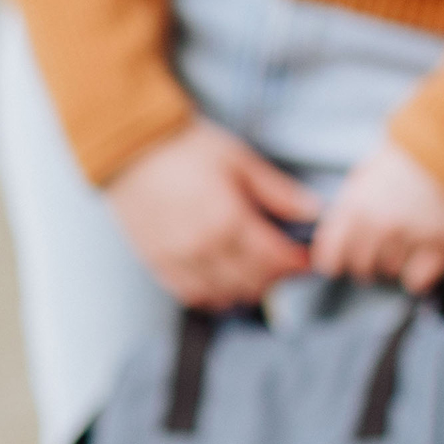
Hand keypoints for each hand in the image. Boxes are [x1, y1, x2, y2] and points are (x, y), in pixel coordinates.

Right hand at [105, 117, 320, 309]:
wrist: (130, 148)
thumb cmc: (186, 148)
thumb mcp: (239, 160)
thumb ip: (277, 191)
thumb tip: (314, 212)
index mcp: (229, 220)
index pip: (274, 259)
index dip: (296, 264)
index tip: (306, 258)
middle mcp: (203, 247)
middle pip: (252, 283)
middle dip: (275, 278)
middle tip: (283, 265)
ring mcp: (178, 259)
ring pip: (222, 295)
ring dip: (245, 290)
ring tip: (254, 275)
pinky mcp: (157, 262)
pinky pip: (191, 295)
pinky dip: (212, 296)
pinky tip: (222, 283)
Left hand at [310, 141, 443, 294]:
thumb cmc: (405, 161)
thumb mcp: (362, 178)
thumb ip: (345, 212)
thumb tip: (332, 242)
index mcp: (355, 208)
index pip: (330, 257)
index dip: (334, 263)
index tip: (338, 265)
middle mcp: (380, 226)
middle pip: (361, 268)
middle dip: (365, 264)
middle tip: (375, 253)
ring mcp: (412, 236)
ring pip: (390, 271)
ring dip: (394, 262)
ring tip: (405, 241)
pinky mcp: (442, 243)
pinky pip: (419, 279)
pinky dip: (418, 274)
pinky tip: (422, 256)